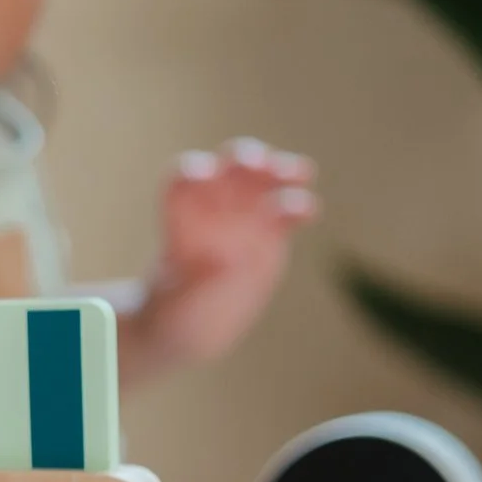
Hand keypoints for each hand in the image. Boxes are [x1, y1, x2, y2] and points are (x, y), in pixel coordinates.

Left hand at [137, 137, 316, 369]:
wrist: (192, 322)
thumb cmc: (174, 311)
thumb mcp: (178, 302)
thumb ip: (195, 283)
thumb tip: (221, 263)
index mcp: (180, 221)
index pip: (182, 183)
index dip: (192, 172)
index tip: (203, 176)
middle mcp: (211, 211)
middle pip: (227, 169)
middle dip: (243, 159)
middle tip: (256, 164)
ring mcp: (244, 218)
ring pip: (262, 181)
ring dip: (280, 170)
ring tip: (298, 174)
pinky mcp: (270, 232)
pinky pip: (287, 211)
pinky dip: (299, 205)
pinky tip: (307, 212)